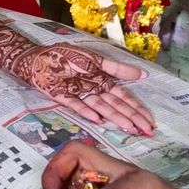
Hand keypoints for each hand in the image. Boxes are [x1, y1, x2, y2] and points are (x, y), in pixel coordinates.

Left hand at [14, 43, 153, 134]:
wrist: (39, 57)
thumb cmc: (67, 56)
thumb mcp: (95, 59)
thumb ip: (117, 68)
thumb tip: (142, 75)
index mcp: (102, 82)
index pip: (123, 97)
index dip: (137, 108)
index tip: (150, 121)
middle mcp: (93, 91)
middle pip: (116, 105)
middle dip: (132, 118)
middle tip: (147, 132)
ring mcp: (79, 96)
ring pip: (101, 108)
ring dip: (115, 118)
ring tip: (129, 128)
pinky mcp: (63, 97)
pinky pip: (77, 105)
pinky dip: (87, 112)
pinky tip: (97, 120)